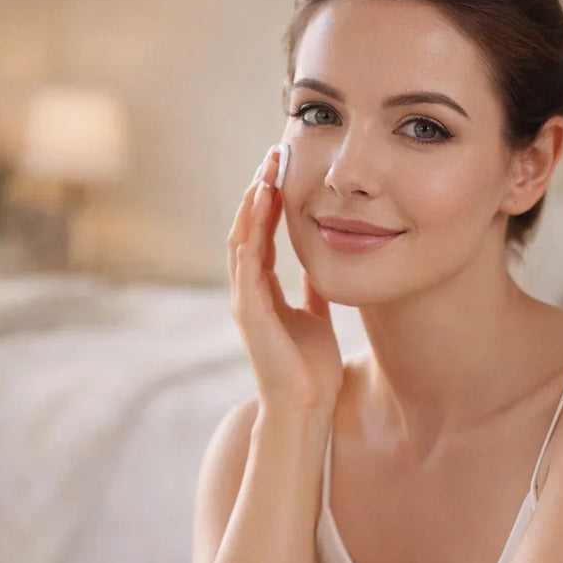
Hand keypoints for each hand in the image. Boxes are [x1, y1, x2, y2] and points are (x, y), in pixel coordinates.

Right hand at [227, 146, 342, 415]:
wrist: (305, 407)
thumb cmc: (310, 368)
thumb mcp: (315, 316)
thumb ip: (310, 290)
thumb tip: (320, 264)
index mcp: (262, 291)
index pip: (261, 234)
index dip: (270, 201)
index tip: (283, 168)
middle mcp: (248, 291)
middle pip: (247, 229)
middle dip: (259, 190)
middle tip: (274, 155)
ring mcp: (245, 300)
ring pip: (242, 239)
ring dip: (253, 203)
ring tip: (267, 170)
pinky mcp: (249, 311)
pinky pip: (247, 262)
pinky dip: (252, 231)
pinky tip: (262, 205)